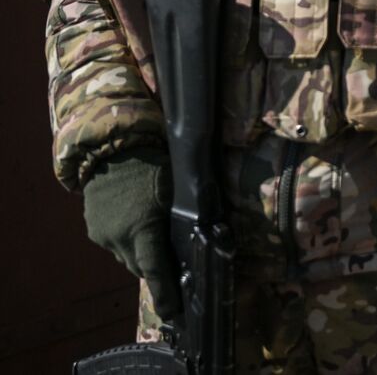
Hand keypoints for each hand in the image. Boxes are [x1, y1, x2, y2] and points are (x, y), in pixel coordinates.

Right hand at [82, 147, 181, 318]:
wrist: (112, 151)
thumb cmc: (153, 167)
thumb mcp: (176, 193)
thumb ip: (180, 222)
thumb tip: (195, 246)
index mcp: (143, 227)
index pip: (155, 269)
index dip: (165, 293)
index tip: (173, 313)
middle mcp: (119, 238)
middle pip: (141, 268)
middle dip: (156, 269)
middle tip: (173, 267)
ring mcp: (103, 236)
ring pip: (127, 258)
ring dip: (141, 254)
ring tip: (153, 237)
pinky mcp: (94, 230)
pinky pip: (115, 245)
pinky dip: (127, 241)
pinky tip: (136, 224)